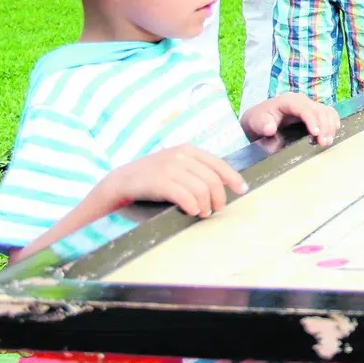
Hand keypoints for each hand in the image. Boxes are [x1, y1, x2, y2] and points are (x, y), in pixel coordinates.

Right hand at [101, 144, 247, 218]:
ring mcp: (169, 167)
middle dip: (219, 197)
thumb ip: (196, 169)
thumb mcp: (176, 165)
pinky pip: (185, 196)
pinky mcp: (159, 181)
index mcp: (188, 150)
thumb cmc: (153, 178)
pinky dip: (193, 206)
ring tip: (203, 212)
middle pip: (212, 179)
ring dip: (206, 204)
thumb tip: (224, 184)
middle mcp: (180, 155)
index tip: (243, 190)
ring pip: (201, 189)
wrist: (121, 181)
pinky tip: (192, 212)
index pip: (218, 164)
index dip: (233, 178)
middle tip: (217, 209)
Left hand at [241, 93, 340, 144]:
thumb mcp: (255, 122)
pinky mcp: (314, 113)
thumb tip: (270, 128)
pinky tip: (331, 135)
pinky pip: (329, 114)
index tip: (316, 134)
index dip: (312, 120)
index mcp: (288, 100)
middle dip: (324, 126)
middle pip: (319, 110)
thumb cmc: (258, 121)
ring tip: (327, 142)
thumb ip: (262, 124)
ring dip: (330, 127)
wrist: (259, 121)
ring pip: (327, 112)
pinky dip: (332, 124)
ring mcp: (309, 106)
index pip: (304, 108)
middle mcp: (301, 101)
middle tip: (323, 143)